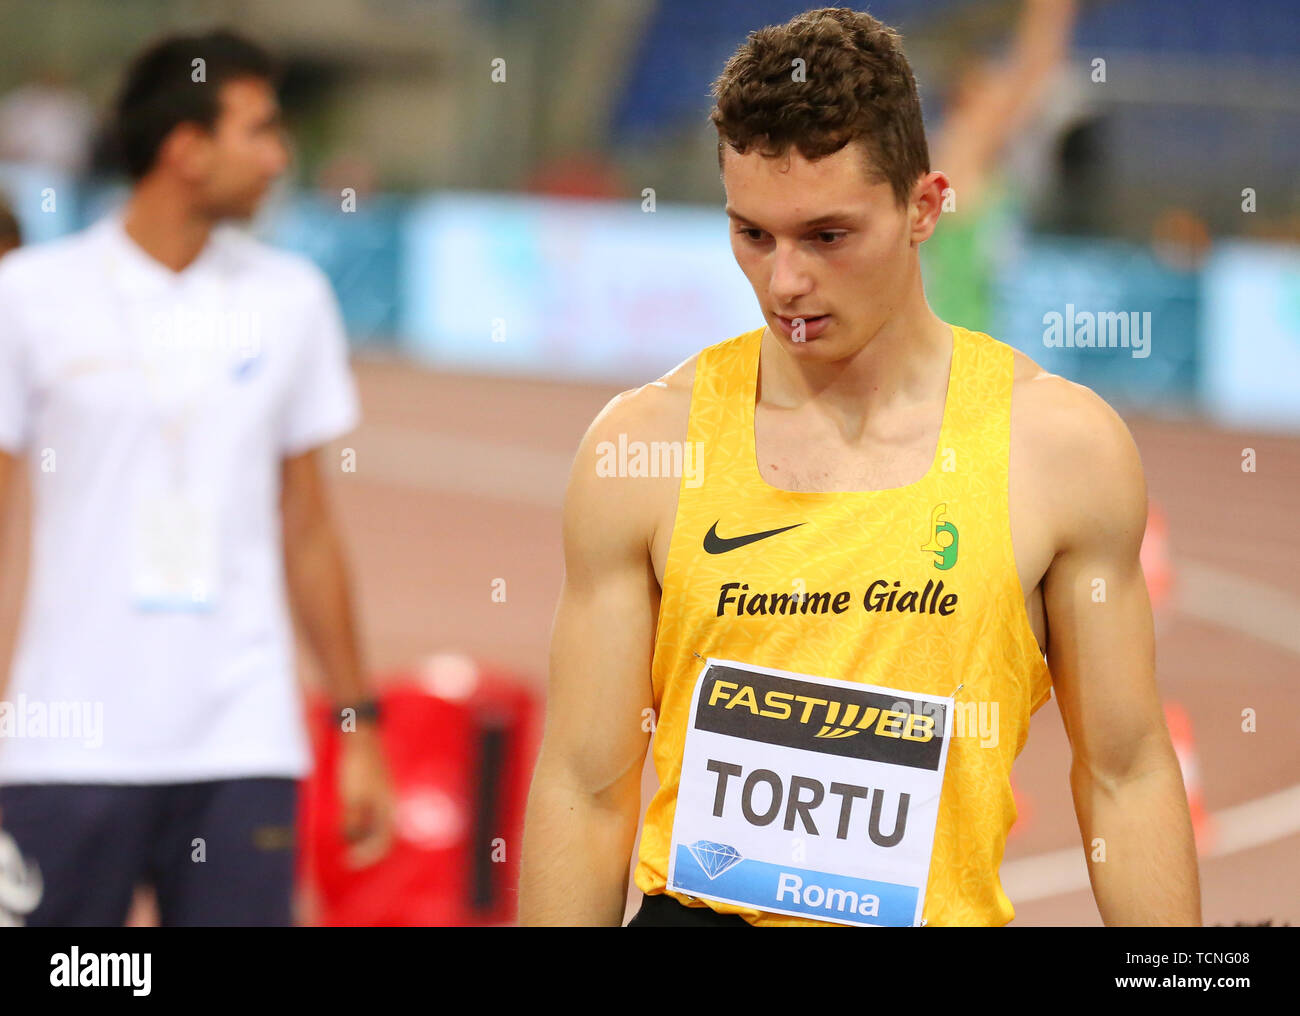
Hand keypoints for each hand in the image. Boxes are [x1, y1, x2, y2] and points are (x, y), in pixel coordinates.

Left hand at [337, 726, 396, 868]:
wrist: (359, 735)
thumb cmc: (356, 766)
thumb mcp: (352, 797)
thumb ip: (353, 821)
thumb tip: (351, 840)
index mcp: (389, 807)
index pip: (383, 841)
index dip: (366, 856)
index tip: (348, 861)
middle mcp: (389, 802)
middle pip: (381, 834)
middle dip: (364, 848)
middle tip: (346, 855)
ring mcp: (382, 794)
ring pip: (375, 823)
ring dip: (361, 834)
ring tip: (343, 837)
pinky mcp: (374, 786)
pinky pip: (370, 812)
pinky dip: (359, 821)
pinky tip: (346, 819)